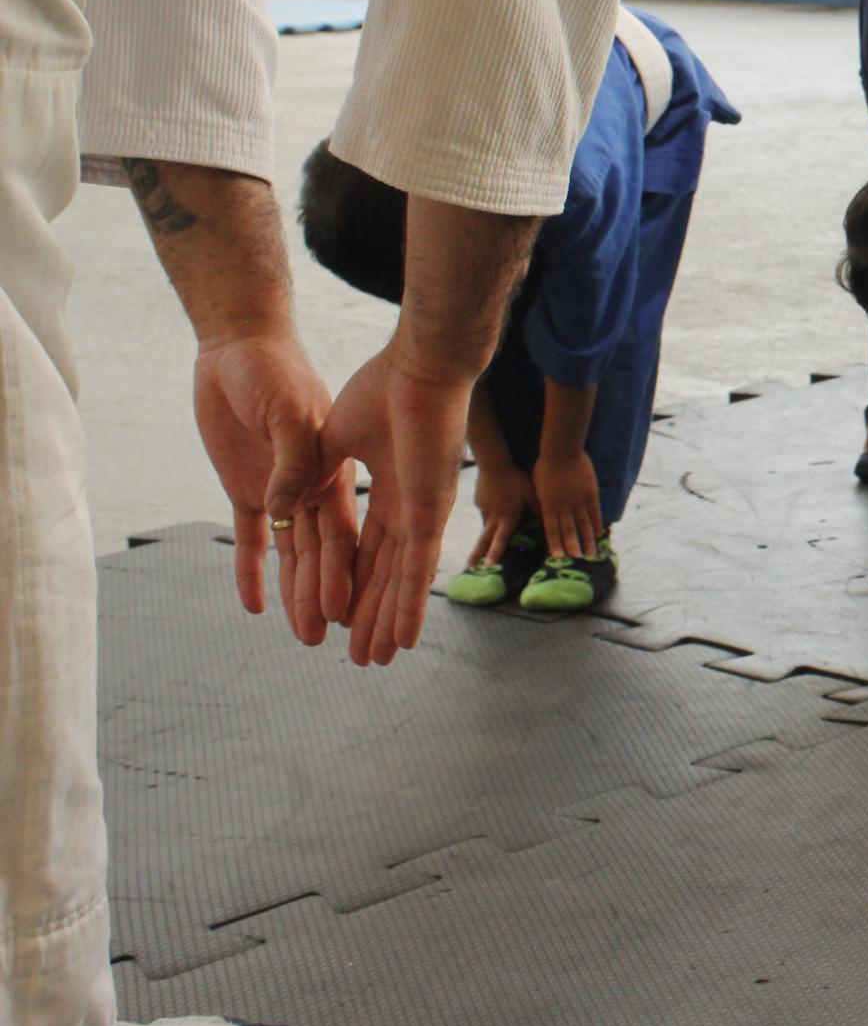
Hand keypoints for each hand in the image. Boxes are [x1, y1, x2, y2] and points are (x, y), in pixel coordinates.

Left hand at [192, 333, 356, 644]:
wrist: (240, 346)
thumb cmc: (273, 370)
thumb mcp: (286, 410)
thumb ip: (291, 459)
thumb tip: (284, 508)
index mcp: (333, 473)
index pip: (344, 537)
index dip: (348, 577)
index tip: (350, 616)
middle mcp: (312, 489)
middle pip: (321, 556)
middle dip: (327, 599)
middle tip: (328, 643)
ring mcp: (280, 491)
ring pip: (291, 554)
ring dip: (297, 593)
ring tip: (304, 636)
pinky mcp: (244, 488)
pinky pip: (250, 538)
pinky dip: (252, 571)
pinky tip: (255, 605)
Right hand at [321, 343, 472, 665]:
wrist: (417, 364)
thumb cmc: (381, 387)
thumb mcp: (328, 436)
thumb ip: (309, 473)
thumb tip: (281, 504)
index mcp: (378, 488)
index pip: (357, 549)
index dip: (343, 584)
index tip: (330, 618)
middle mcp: (402, 506)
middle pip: (379, 574)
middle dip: (367, 617)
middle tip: (359, 659)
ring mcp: (418, 511)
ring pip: (399, 581)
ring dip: (386, 622)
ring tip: (375, 661)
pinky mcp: (429, 510)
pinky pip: (419, 567)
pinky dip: (410, 604)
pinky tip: (404, 637)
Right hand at [468, 455, 533, 566]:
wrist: (494, 464)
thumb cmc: (517, 479)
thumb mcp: (531, 494)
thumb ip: (538, 510)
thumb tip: (548, 524)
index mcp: (507, 517)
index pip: (500, 539)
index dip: (495, 553)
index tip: (488, 566)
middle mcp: (493, 518)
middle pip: (483, 541)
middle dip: (476, 556)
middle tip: (468, 569)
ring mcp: (484, 511)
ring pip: (485, 529)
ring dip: (482, 541)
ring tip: (479, 552)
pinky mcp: (480, 503)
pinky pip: (486, 514)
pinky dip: (490, 517)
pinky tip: (495, 507)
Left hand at [532, 447, 603, 558]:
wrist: (561, 451)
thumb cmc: (545, 466)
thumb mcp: (537, 487)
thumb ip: (542, 502)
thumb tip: (542, 514)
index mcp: (549, 506)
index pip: (552, 530)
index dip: (555, 544)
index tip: (558, 558)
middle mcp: (564, 507)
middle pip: (569, 531)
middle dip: (573, 547)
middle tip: (577, 561)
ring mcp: (578, 501)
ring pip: (583, 525)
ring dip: (587, 540)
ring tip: (590, 554)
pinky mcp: (590, 494)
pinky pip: (594, 513)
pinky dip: (596, 525)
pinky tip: (598, 534)